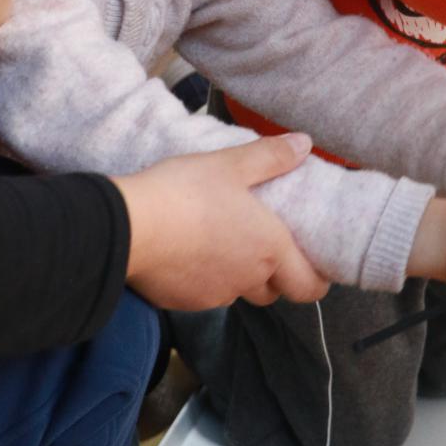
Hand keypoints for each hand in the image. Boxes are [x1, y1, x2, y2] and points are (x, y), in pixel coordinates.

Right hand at [117, 135, 328, 309]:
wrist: (129, 227)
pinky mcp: (183, 302)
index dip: (316, 279)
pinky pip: (203, 294)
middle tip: (265, 248)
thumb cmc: (186, 192)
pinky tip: (187, 252)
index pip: (309, 286)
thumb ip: (270, 157)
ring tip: (220, 244)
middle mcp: (247, 279)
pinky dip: (203, 279)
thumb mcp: (230, 164)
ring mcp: (214, 296)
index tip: (314, 267)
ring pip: (237, 292)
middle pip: (273, 291)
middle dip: (274, 276)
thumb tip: (305, 144)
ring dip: (237, 276)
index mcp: (269, 249)